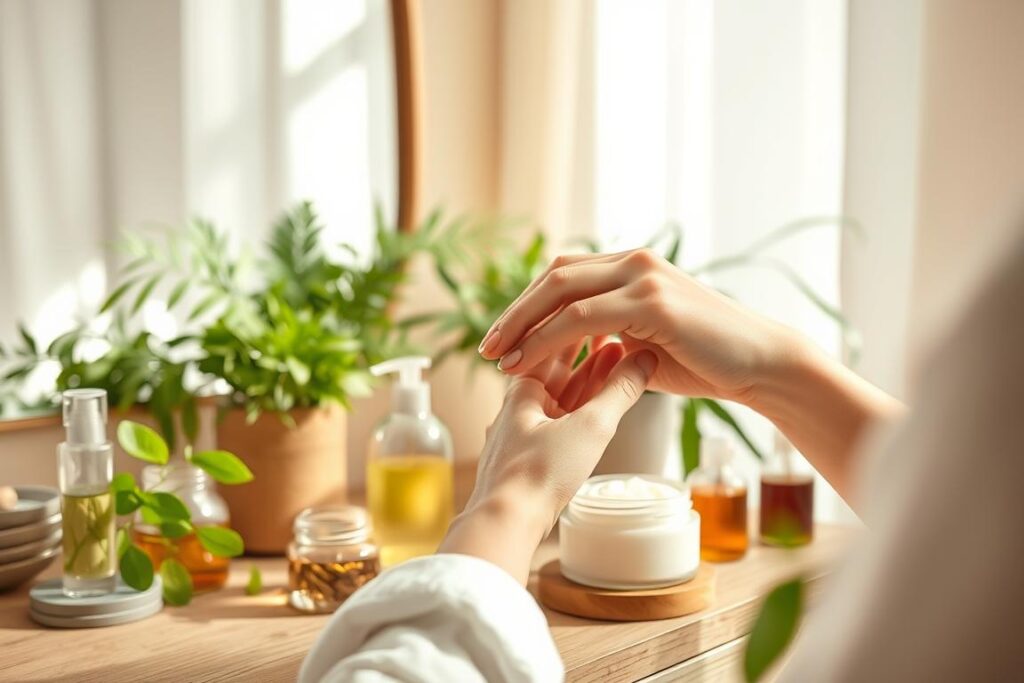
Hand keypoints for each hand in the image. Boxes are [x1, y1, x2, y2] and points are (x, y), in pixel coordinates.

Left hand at [439, 343, 657, 582]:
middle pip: (561, 370)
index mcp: (523, 388)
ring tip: (620, 359)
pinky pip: (563, 423)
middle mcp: (519, 407)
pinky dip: (584, 410)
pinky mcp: (534, 459)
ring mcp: (525, 434)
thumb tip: (646, 358)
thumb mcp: (591, 426)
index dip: (584, 325)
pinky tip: (602, 407)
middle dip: (591, 352)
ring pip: (564, 398)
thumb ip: (621, 391)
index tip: (608, 309)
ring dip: (591, 381)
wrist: (507, 521)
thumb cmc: (539, 471)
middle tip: (621, 330)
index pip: (555, 343)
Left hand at [478, 249, 802, 404]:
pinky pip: (582, 317)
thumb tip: (582, 351)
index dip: (528, 304)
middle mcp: (633, 261)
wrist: (758, 365)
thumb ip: (613, 337)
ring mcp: (642, 277)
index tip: (503, 338)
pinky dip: (546, 340)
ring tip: (498, 358)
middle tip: (487, 347)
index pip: (564, 275)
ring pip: (561, 292)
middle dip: (515, 312)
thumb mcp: (648, 342)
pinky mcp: (651, 301)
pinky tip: (526, 363)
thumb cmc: (706, 360)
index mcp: (631, 267)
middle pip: (554, 276)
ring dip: (522, 326)